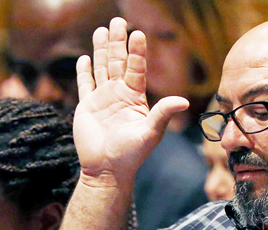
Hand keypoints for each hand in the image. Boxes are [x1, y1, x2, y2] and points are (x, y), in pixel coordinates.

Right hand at [72, 17, 188, 184]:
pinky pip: (85, 84)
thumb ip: (163, 114)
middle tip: (117, 21)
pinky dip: (84, 71)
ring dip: (100, 50)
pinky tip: (85, 58)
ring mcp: (102, 99)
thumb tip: (183, 101)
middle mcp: (119, 94)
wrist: (107, 170)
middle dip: (117, 42)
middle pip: (117, 62)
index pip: (136, 68)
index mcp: (134, 97)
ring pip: (101, 68)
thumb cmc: (131, 155)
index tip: (137, 33)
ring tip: (102, 30)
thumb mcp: (150, 133)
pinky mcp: (87, 106)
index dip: (136, 51)